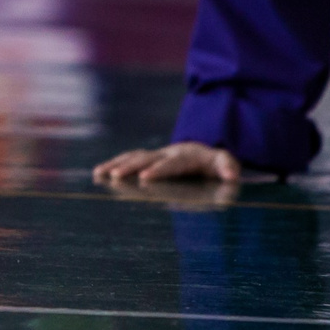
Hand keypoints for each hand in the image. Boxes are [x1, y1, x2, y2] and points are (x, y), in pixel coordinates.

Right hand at [91, 141, 241, 188]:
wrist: (200, 151)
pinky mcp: (146, 159)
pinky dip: (113, 164)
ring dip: (116, 164)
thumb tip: (231, 176)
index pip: (171, 163)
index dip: (158, 170)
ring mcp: (154, 155)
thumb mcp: (226, 163)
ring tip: (99, 174)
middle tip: (115, 177)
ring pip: (132, 157)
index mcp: (185, 156)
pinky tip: (99, 173)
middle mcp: (166, 153)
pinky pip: (127, 159)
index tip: (145, 178)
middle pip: (146, 158)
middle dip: (130, 167)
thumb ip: (228, 167)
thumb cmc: (213, 163)